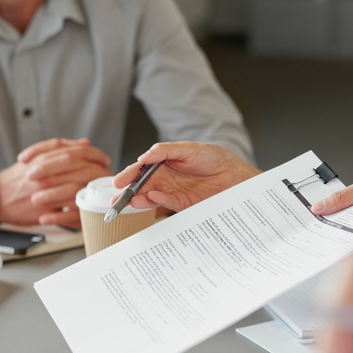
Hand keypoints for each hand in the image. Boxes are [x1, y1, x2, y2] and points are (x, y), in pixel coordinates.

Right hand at [0, 138, 112, 227]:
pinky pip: (67, 208)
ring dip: (91, 188)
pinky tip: (88, 206)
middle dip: (96, 169)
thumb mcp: (35, 159)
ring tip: (100, 189)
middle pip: (78, 166)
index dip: (93, 154)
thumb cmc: (15, 179)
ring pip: (75, 186)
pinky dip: (79, 206)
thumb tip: (84, 143)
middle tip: (105, 173)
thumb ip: (60, 150)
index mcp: (43, 158)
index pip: (74, 151)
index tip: (103, 158)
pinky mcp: (43, 208)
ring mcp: (44, 189)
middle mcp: (44, 171)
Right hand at [113, 142, 259, 210]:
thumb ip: (164, 151)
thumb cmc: (215, 158)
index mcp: (164, 163)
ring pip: (151, 197)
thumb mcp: (188, 148)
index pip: (141, 169)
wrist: (236, 175)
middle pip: (142, 186)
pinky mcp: (183, 203)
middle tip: (116, 199)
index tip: (118, 181)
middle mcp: (167, 178)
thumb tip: (143, 158)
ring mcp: (174, 191)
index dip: (129, 175)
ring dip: (139, 200)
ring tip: (130, 202)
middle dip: (128, 193)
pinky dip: (158, 201)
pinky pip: (167, 203)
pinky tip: (151, 198)